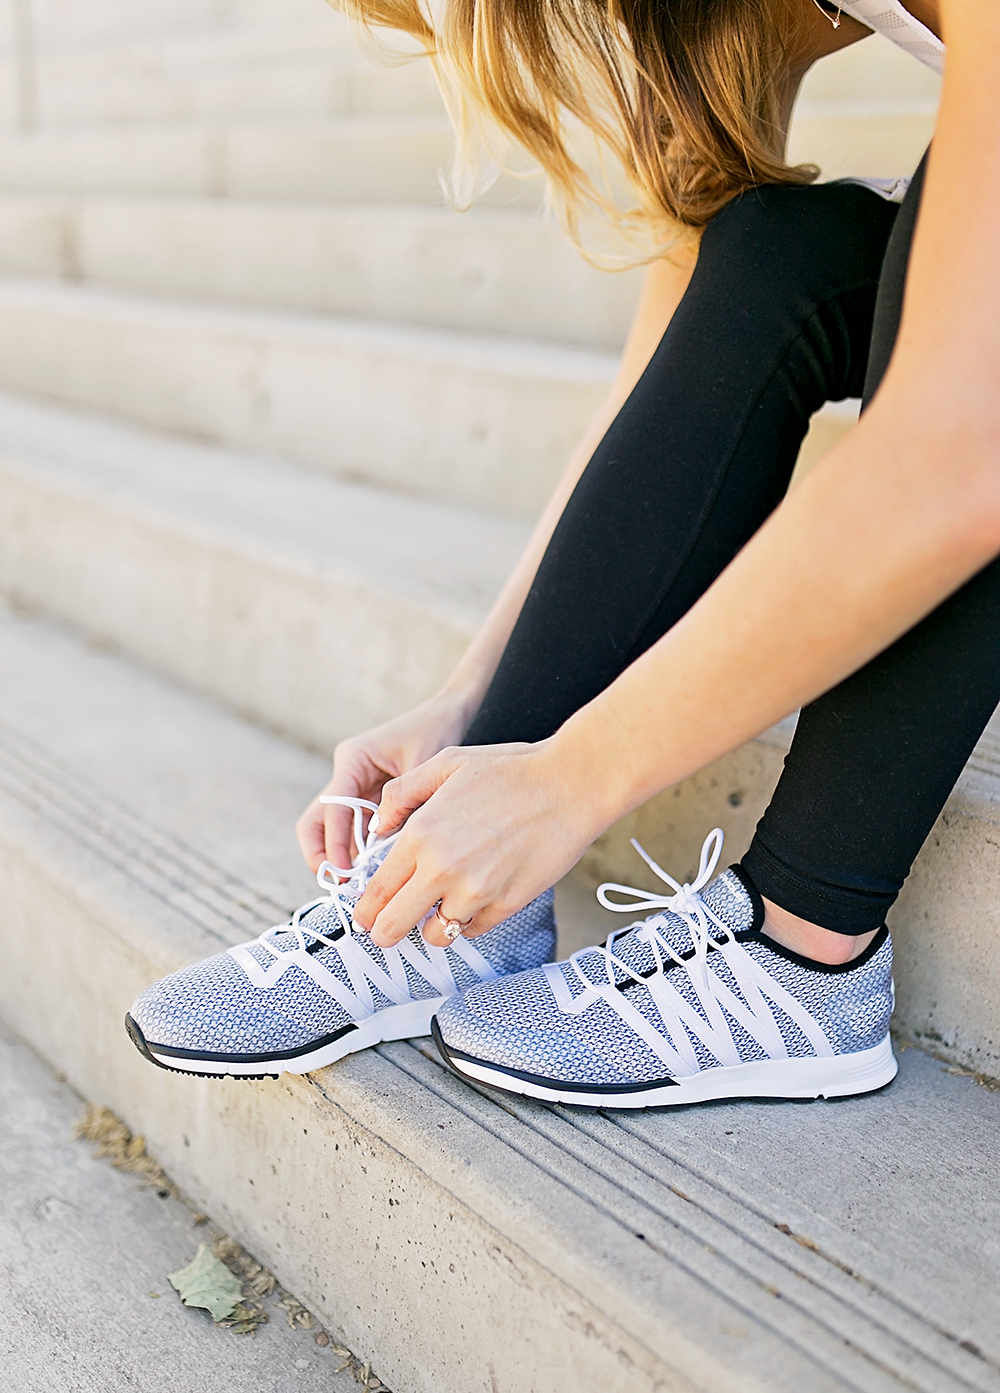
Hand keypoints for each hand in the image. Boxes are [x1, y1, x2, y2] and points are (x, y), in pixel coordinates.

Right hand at [295, 691, 474, 872]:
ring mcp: (355, 785)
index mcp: (353, 759)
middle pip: (317, 821)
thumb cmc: (437, 730)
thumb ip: (405, 806)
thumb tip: (390, 851)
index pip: (333, 808)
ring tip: (357, 886)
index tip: (343, 874)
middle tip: (339, 886)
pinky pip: (356, 828)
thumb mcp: (422, 768)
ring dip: (340, 856)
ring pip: (332, 828)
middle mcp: (347, 773)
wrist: (449, 711)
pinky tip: (375, 871)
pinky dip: (359, 849)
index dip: (335, 844)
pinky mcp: (369, 796)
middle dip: (322, 855)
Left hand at [352, 739, 606, 946]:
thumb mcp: (446, 763)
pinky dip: (469, 921)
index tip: (366, 916)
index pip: (375, 892)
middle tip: (387, 929)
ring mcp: (476, 892)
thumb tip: (378, 826)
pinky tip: (475, 897)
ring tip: (439, 908)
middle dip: (384, 931)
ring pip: (436, 936)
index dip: (365, 910)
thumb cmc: (510, 770)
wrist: (570, 784)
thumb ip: (401, 793)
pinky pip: (473, 930)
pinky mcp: (507, 905)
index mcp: (420, 835)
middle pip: (393, 926)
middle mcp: (442, 869)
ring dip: (432, 927)